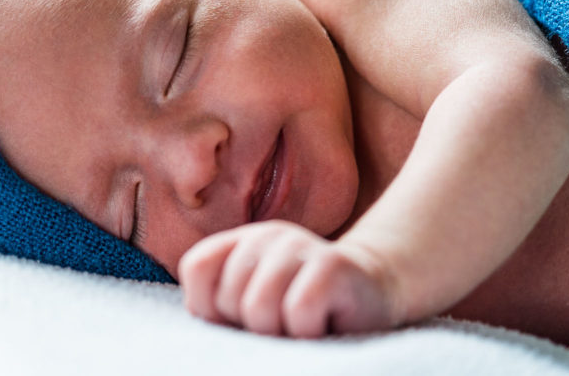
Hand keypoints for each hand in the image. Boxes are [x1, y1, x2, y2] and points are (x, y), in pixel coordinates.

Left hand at [178, 220, 400, 337]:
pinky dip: (309, 332)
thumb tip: (201, 315)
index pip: (195, 268)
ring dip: (281, 333)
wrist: (374, 293)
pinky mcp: (331, 264)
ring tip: (303, 323)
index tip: (239, 318)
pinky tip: (325, 322)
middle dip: (252, 327)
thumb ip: (220, 305)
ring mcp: (299, 245)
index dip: (208, 306)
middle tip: (284, 320)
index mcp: (241, 241)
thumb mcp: (254, 304)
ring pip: (258, 309)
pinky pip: (297, 314)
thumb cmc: (304, 308)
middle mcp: (266, 235)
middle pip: (228, 299)